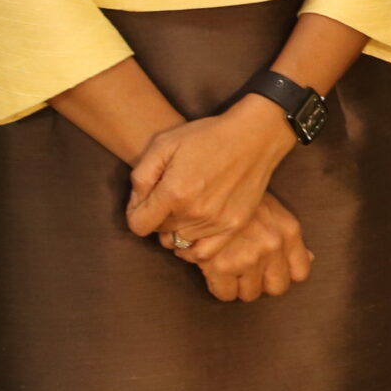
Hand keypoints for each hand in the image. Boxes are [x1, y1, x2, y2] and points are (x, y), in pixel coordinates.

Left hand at [126, 101, 296, 251]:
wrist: (254, 136)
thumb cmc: (207, 136)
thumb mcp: (163, 143)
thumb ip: (141, 176)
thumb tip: (137, 203)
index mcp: (174, 193)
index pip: (138, 225)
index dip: (136, 212)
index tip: (145, 200)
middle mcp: (194, 213)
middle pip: (159, 232)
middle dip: (159, 216)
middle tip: (171, 196)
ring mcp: (216, 222)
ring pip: (179, 241)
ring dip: (177, 229)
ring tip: (186, 208)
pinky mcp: (233, 226)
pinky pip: (203, 253)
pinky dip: (192, 249)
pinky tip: (192, 232)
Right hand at [188, 194, 313, 302]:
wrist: (207, 186)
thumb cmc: (239, 197)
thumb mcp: (273, 210)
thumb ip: (291, 237)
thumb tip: (311, 258)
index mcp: (288, 231)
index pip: (300, 272)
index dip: (285, 274)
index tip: (273, 271)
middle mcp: (272, 246)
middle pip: (276, 288)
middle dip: (262, 282)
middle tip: (248, 271)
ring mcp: (248, 257)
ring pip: (250, 293)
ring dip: (239, 285)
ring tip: (230, 270)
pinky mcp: (221, 266)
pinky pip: (225, 294)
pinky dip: (220, 287)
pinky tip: (214, 273)